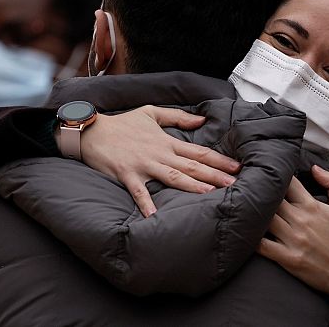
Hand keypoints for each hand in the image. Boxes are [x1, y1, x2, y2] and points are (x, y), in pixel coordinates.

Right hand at [65, 105, 240, 216]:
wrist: (92, 131)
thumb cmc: (122, 123)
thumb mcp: (151, 113)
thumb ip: (178, 117)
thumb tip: (201, 120)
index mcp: (166, 142)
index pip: (198, 152)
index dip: (218, 160)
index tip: (236, 167)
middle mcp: (159, 154)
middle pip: (191, 166)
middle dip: (214, 175)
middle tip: (233, 183)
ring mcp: (143, 165)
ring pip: (172, 176)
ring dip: (191, 185)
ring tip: (209, 193)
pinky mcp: (127, 174)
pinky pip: (138, 191)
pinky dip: (146, 203)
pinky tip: (154, 215)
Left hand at [257, 166, 328, 305]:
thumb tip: (315, 168)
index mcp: (311, 206)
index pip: (288, 183)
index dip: (276, 176)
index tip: (269, 175)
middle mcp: (300, 220)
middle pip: (270, 199)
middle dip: (259, 191)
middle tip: (247, 187)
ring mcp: (293, 240)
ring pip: (263, 219)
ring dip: (252, 212)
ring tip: (243, 206)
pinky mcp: (287, 258)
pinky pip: (262, 246)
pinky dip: (251, 237)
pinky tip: (245, 231)